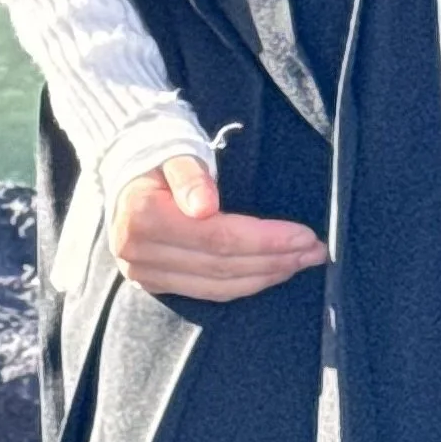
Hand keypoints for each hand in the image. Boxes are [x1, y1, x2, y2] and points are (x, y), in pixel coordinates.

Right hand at [110, 151, 328, 301]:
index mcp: (141, 215)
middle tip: (314, 250)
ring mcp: (142, 273)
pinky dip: (243, 285)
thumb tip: (204, 205)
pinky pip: (206, 292)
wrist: (125, 168)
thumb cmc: (158, 153)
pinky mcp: (152, 283)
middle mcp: (137, 252)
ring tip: (300, 262)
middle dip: (274, 258)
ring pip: (217, 285)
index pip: (216, 237)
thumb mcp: (175, 150)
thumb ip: (189, 175)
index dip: (264, 239)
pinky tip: (270, 273)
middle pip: (221, 264)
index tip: (304, 235)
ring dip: (265, 276)